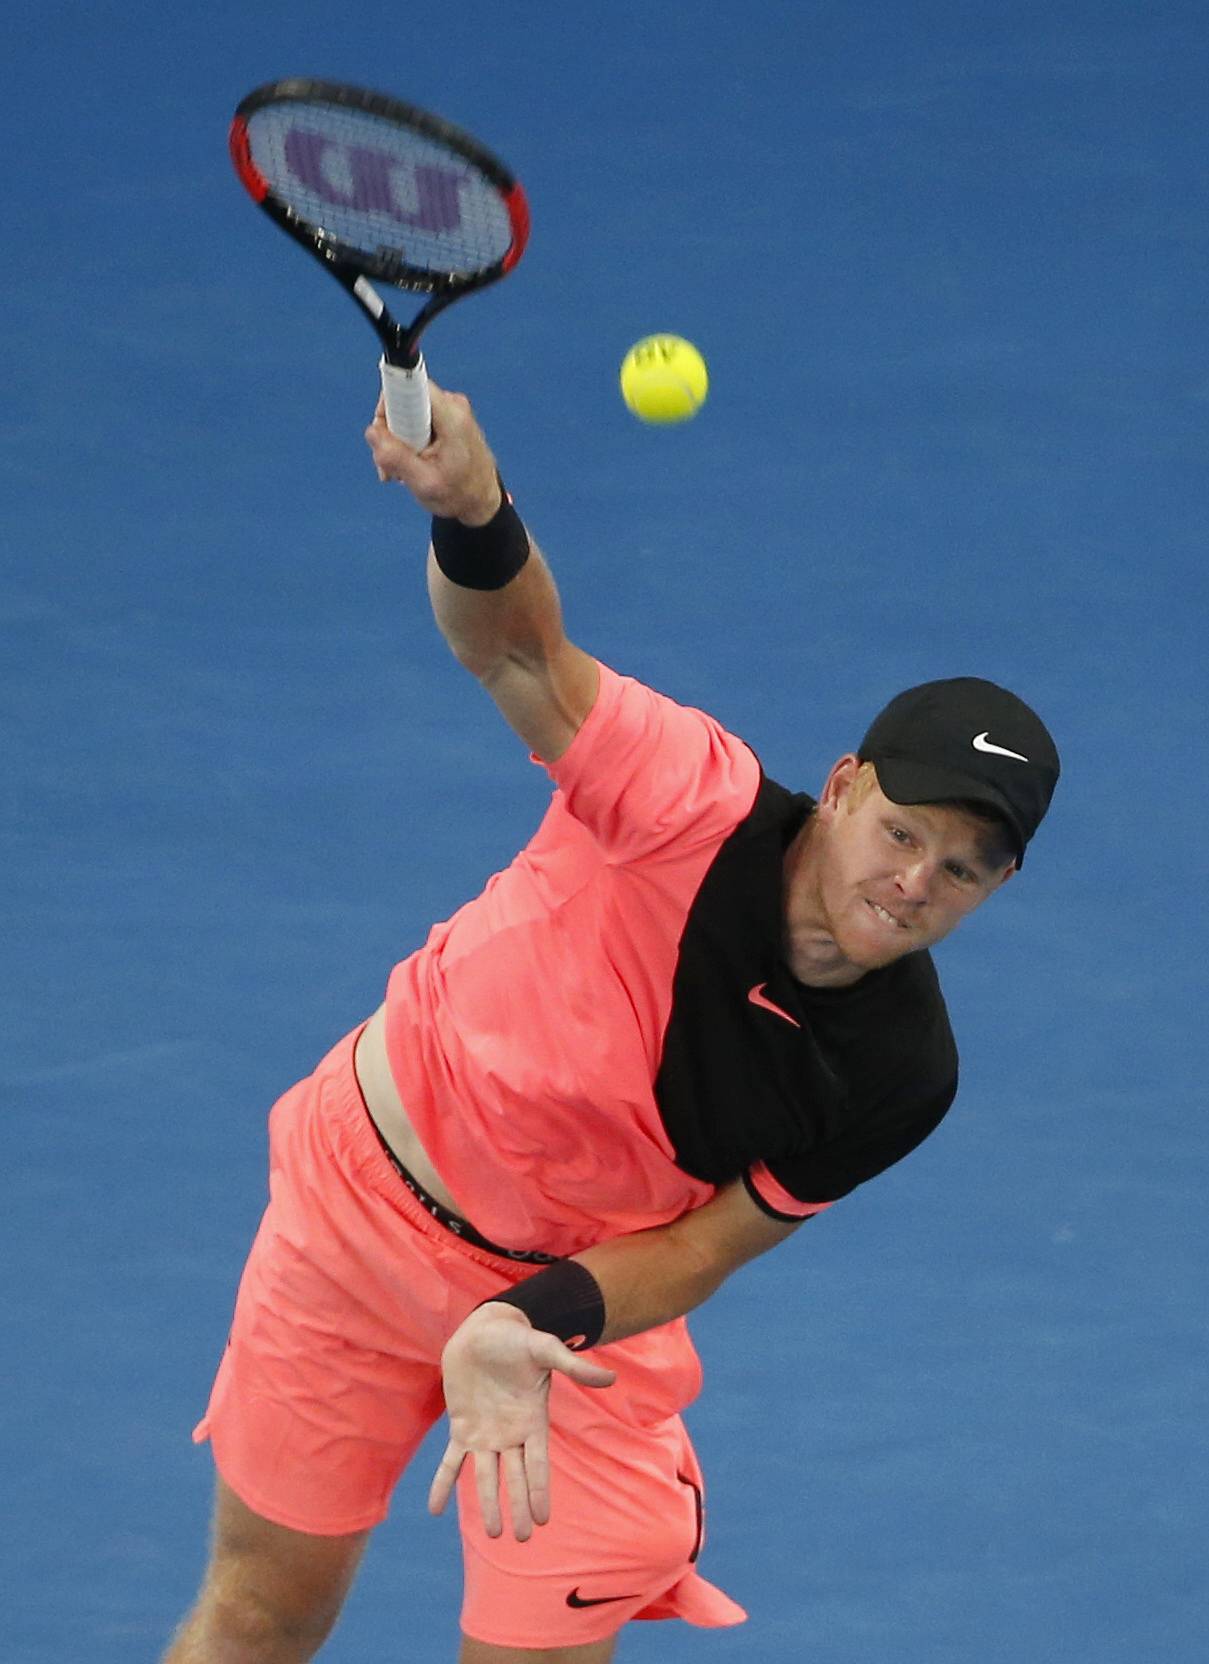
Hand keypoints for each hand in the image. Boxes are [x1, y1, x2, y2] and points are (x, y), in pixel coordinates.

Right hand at [364, 381, 502, 523]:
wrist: (482, 501)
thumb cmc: (461, 494)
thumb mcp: (424, 482)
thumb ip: (395, 457)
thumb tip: (372, 431)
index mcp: (451, 416)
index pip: (409, 385)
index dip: (389, 406)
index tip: (387, 432)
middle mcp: (452, 405)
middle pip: (403, 402)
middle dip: (389, 433)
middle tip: (391, 465)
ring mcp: (450, 410)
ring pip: (406, 414)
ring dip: (396, 443)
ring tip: (400, 471)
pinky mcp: (446, 418)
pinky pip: (415, 421)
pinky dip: (407, 443)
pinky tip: (409, 465)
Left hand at [428, 1303, 615, 1540]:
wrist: (485, 1330)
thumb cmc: (519, 1339)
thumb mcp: (546, 1349)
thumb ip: (574, 1366)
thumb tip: (611, 1378)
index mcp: (532, 1421)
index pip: (537, 1464)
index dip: (539, 1491)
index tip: (543, 1519)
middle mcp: (510, 1435)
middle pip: (515, 1478)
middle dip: (518, 1507)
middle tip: (522, 1538)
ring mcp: (484, 1434)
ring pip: (485, 1477)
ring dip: (487, 1504)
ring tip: (494, 1534)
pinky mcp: (461, 1428)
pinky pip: (450, 1461)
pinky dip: (442, 1484)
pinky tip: (434, 1509)